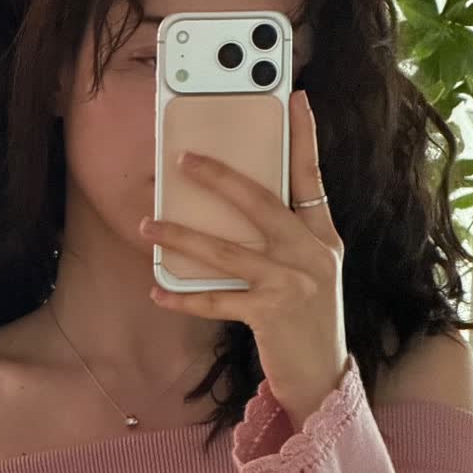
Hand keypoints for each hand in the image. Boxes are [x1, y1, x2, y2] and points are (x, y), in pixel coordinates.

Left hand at [139, 89, 349, 429]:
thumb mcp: (309, 267)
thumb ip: (285, 234)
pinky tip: (157, 289)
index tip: (295, 98)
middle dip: (219, 177)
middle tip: (182, 159)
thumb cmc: (308, 316)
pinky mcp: (270, 314)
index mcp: (322, 234)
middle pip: (260, 202)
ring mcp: (292, 283)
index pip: (313, 174)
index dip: (304, 136)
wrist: (323, 374)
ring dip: (182, 236)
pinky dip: (183, 296)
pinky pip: (216, 300)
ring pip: (226, 250)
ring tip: (148, 224)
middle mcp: (311, 253)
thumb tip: (238, 199)